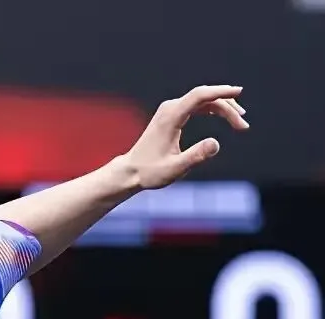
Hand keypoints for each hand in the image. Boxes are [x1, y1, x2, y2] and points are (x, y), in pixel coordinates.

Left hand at [123, 85, 248, 189]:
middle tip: (243, 126)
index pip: (199, 96)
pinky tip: (225, 117)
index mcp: (170, 118)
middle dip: (228, 107)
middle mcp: (170, 109)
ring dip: (223, 108)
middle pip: (204, 97)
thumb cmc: (150, 172)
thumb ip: (195, 156)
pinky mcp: (171, 115)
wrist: (131, 171)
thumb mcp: (175, 169)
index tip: (239, 91)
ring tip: (240, 124)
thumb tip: (216, 143)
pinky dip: (213, 109)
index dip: (220, 91)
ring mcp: (170, 110)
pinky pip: (197, 105)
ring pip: (202, 100)